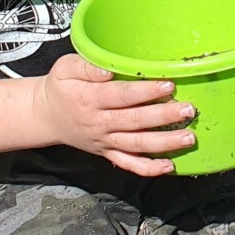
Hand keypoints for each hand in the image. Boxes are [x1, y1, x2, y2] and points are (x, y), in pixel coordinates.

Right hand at [32, 53, 196, 176]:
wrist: (46, 116)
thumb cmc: (60, 87)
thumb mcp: (64, 68)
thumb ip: (86, 66)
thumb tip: (108, 70)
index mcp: (89, 99)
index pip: (122, 96)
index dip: (146, 91)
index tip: (168, 85)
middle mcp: (99, 123)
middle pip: (135, 121)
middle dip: (164, 116)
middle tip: (188, 110)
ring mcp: (104, 141)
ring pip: (137, 145)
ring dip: (164, 144)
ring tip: (188, 138)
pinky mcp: (106, 153)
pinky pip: (128, 164)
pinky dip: (148, 168)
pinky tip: (168, 166)